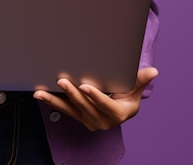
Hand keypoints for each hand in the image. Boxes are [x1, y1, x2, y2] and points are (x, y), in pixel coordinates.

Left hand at [33, 67, 157, 130]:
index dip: (95, 96)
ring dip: (54, 100)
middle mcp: (102, 121)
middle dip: (72, 94)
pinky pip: (63, 110)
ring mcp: (88, 120)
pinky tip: (40, 94)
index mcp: (117, 115)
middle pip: (85, 107)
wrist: (121, 111)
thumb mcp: (134, 89)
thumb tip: (153, 71)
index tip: (84, 86)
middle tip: (62, 80)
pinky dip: (51, 102)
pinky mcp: (78, 117)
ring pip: (70, 110)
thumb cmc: (127, 97)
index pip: (104, 105)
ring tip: (40, 92)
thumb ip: (140, 80)